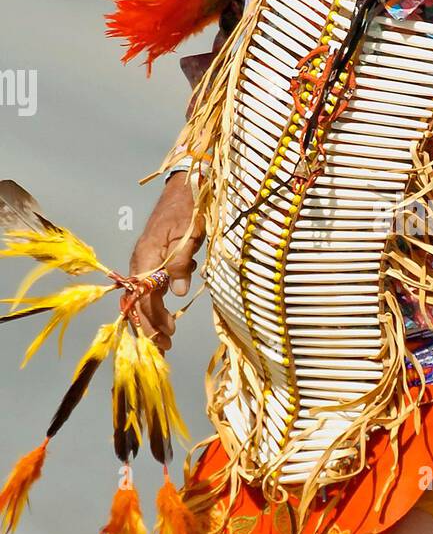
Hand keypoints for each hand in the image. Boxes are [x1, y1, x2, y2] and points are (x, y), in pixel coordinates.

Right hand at [129, 173, 204, 352]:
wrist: (183, 188)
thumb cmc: (188, 209)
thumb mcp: (191, 235)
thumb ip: (182, 263)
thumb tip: (177, 293)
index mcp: (147, 256)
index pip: (144, 297)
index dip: (153, 320)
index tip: (166, 337)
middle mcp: (141, 260)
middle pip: (140, 301)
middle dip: (151, 326)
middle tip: (167, 346)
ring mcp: (145, 260)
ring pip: (143, 295)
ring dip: (154, 317)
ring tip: (168, 334)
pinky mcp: (152, 258)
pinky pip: (149, 285)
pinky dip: (157, 301)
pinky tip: (169, 310)